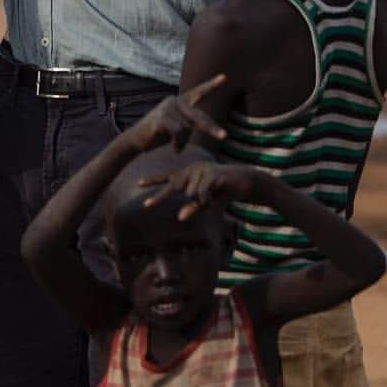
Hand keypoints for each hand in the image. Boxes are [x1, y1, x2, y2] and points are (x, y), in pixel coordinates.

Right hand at [123, 75, 226, 151]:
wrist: (135, 140)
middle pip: (199, 117)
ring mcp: (166, 108)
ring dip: (184, 143)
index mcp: (179, 101)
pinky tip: (174, 149)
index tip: (224, 77)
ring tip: (176, 146)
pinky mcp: (160, 118)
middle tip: (224, 137)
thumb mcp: (177, 126)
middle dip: (212, 129)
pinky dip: (178, 144)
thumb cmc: (158, 134)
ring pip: (187, 129)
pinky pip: (178, 133)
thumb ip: (190, 122)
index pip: (198, 92)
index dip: (211, 85)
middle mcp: (173, 101)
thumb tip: (208, 125)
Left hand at [140, 160, 256, 218]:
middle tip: (145, 206)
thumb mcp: (207, 202)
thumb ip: (194, 207)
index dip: (154, 180)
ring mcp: (202, 169)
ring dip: (200, 202)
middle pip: (172, 186)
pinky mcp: (212, 174)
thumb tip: (179, 218)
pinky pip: (201, 193)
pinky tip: (208, 201)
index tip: (139, 183)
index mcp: (190, 172)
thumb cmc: (225, 190)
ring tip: (212, 198)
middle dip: (159, 197)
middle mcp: (193, 168)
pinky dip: (204, 201)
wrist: (247, 182)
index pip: (168, 176)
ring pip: (190, 194)